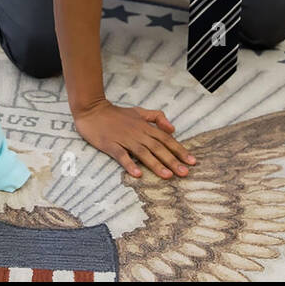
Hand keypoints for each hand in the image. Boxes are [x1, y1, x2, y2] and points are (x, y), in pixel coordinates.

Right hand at [73, 99, 195, 178]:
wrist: (92, 110)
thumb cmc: (116, 113)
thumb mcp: (139, 111)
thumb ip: (156, 117)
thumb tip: (173, 128)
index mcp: (145, 126)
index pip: (166, 139)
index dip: (180, 150)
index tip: (192, 161)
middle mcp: (138, 133)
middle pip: (158, 148)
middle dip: (173, 161)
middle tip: (185, 173)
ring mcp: (124, 139)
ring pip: (143, 153)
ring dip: (156, 165)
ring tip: (168, 176)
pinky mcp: (111, 145)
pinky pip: (121, 156)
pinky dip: (130, 164)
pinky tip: (137, 174)